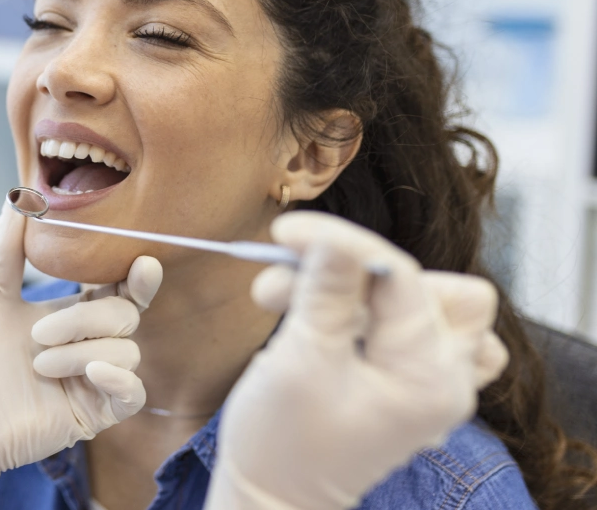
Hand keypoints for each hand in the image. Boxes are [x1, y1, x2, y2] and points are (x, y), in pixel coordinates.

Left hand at [0, 201, 160, 509]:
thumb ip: (9, 243)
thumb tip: (23, 193)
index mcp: (70, 313)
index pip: (118, 287)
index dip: (136, 275)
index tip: (141, 261)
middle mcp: (87, 344)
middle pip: (125, 314)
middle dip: (86, 318)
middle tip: (38, 334)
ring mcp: (93, 380)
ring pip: (127, 351)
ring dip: (83, 351)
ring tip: (38, 364)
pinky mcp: (95, 413)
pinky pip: (133, 393)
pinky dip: (120, 379)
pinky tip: (91, 373)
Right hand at [206, 212, 508, 509]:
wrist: (272, 500)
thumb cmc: (282, 446)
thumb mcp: (300, 361)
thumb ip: (325, 293)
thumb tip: (333, 237)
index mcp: (430, 379)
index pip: (400, 277)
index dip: (341, 244)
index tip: (286, 233)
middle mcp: (446, 379)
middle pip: (427, 285)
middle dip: (354, 270)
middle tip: (290, 275)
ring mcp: (431, 382)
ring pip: (419, 301)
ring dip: (356, 289)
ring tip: (287, 299)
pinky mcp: (409, 382)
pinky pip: (410, 327)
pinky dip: (370, 311)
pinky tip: (323, 316)